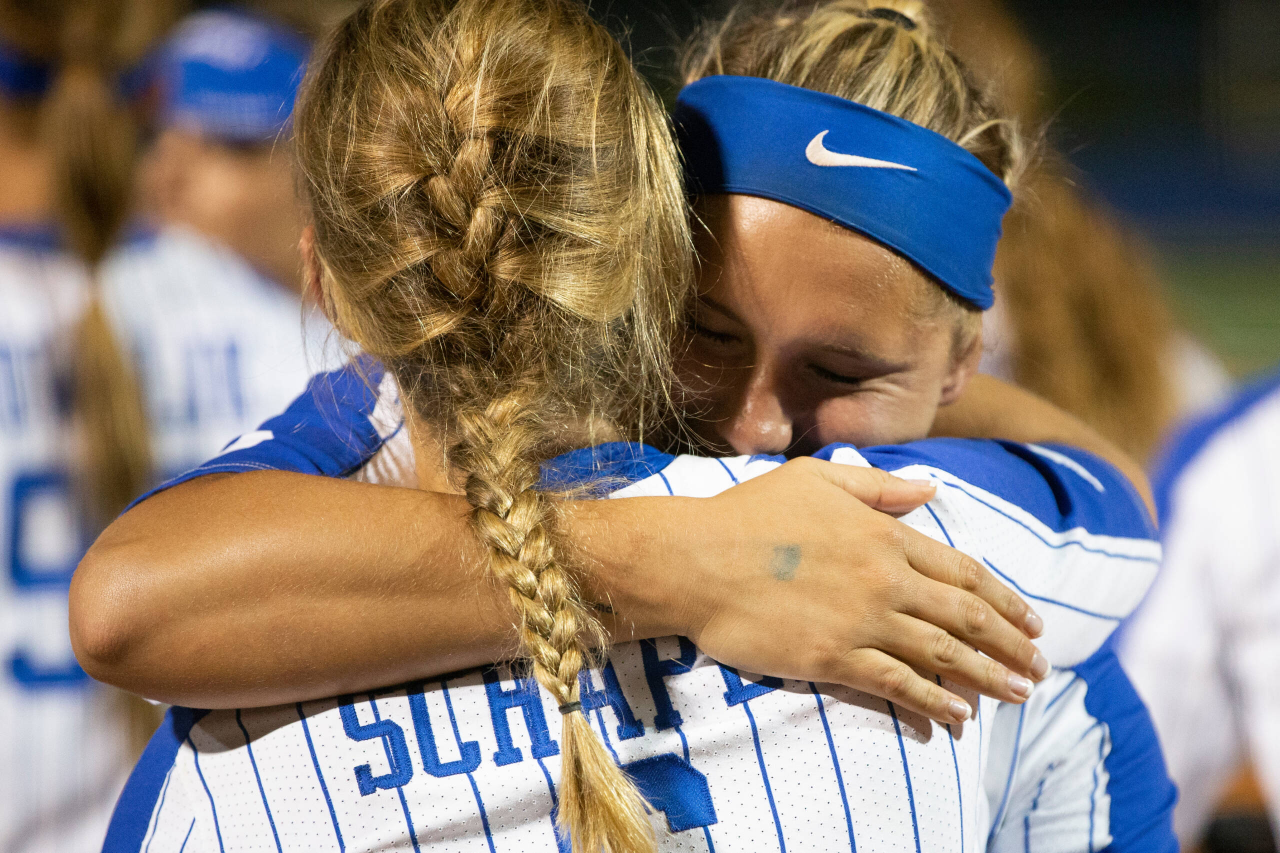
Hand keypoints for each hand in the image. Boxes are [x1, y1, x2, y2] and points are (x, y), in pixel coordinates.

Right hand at [601, 458, 1047, 725]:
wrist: (693, 558)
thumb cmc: (747, 514)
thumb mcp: (816, 479)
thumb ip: (878, 487)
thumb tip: (930, 490)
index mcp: (884, 534)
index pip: (963, 572)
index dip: (1005, 600)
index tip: (1031, 621)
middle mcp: (885, 578)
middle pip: (966, 617)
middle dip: (1011, 644)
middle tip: (1039, 667)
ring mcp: (861, 620)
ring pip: (942, 654)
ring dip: (988, 677)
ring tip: (1018, 695)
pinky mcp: (832, 657)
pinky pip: (898, 685)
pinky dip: (933, 703)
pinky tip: (957, 718)